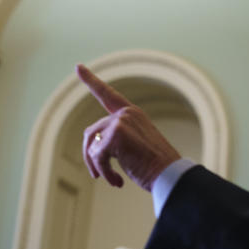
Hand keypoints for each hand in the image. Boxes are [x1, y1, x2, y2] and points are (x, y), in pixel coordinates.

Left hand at [77, 64, 180, 189]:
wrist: (171, 175)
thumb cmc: (156, 166)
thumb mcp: (136, 146)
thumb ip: (116, 139)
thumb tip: (90, 149)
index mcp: (133, 114)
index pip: (108, 94)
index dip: (91, 80)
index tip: (78, 67)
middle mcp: (126, 114)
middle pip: (91, 132)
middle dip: (91, 155)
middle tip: (97, 175)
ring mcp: (121, 122)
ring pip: (91, 144)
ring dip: (97, 165)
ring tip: (111, 179)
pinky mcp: (116, 134)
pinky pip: (97, 156)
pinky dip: (104, 172)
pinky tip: (117, 181)